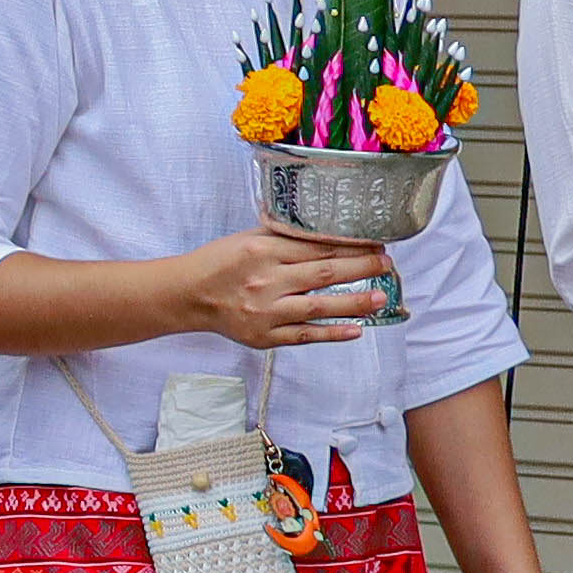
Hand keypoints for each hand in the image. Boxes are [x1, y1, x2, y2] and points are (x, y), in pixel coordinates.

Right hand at [174, 224, 396, 349]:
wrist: (185, 296)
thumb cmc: (217, 263)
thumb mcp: (247, 239)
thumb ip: (284, 238)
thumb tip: (329, 235)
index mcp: (261, 252)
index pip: (317, 248)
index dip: (351, 247)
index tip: (375, 245)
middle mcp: (265, 282)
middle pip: (324, 274)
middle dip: (362, 269)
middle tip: (387, 265)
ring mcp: (265, 312)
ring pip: (319, 307)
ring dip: (354, 303)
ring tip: (381, 297)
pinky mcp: (263, 336)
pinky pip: (304, 336)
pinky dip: (331, 333)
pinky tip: (356, 329)